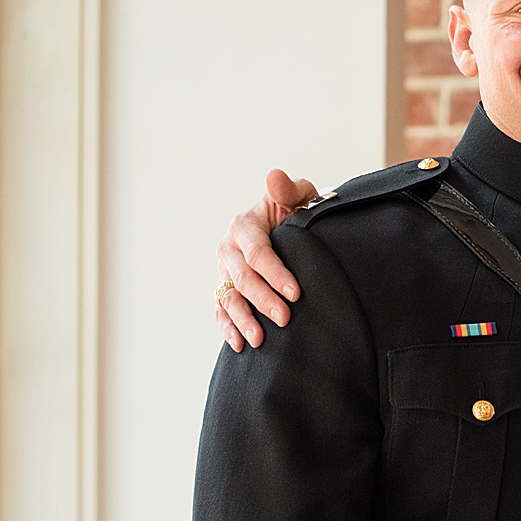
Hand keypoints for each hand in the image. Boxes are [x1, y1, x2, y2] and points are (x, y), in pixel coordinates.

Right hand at [215, 168, 317, 350]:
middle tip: (285, 318)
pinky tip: (240, 344)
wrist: (291, 229)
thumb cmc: (297, 212)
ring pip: (228, 297)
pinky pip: (221, 310)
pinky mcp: (225, 289)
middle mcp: (229, 249)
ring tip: (259, 339)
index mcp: (244, 225)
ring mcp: (224, 272)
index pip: (257, 252)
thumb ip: (289, 189)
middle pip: (242, 278)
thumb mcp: (299, 196)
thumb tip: (274, 176)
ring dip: (242, 320)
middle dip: (263, 300)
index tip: (295, 291)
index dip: (275, 272)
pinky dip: (228, 328)